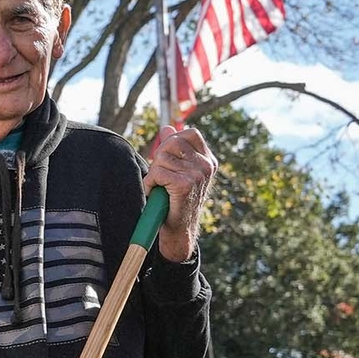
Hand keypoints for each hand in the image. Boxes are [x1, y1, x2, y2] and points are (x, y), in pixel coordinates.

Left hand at [144, 125, 216, 261]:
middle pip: (172, 143)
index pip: (189, 134)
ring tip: (160, 187)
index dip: (172, 142)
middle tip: (161, 177)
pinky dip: (150, 183)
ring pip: (162, 158)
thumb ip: (173, 148)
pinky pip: (157, 173)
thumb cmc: (175, 200)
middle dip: (159, 158)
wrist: (178, 230)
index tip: (168, 160)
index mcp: (208, 160)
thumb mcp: (177, 170)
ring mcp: (198, 174)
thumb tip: (166, 127)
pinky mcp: (185, 184)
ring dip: (154, 173)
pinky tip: (157, 193)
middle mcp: (206, 165)